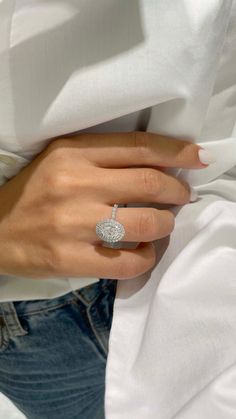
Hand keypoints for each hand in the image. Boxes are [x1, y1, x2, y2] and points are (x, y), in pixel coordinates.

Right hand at [0, 131, 205, 279]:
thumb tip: (156, 165)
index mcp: (73, 153)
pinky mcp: (70, 259)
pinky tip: (144, 251)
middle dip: (177, 191)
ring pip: (145, 223)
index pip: (139, 147)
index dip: (176, 152)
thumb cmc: (33, 192)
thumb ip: (104, 157)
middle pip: (149, 183)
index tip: (198, 158)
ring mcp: (73, 224)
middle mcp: (76, 184)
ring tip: (164, 224)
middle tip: (182, 196)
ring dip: (166, 224)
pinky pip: (128, 262)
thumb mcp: (62, 159)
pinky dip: (146, 258)